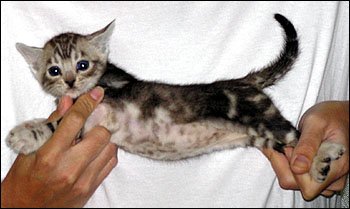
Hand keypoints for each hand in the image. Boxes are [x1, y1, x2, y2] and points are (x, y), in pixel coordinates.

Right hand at [1, 87, 117, 207]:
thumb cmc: (23, 180)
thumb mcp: (30, 148)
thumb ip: (52, 124)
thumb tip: (68, 102)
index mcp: (49, 155)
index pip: (75, 121)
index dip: (88, 102)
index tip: (96, 93)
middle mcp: (69, 168)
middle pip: (101, 134)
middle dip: (97, 124)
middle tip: (91, 122)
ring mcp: (83, 181)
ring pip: (110, 148)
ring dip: (103, 138)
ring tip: (91, 137)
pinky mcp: (91, 189)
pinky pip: (110, 163)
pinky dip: (106, 152)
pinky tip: (95, 151)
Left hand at [262, 101, 348, 199]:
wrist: (338, 116)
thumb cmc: (330, 116)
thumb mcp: (316, 122)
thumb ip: (307, 145)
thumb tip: (298, 168)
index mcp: (336, 166)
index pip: (307, 186)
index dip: (292, 169)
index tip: (289, 147)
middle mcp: (332, 178)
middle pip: (296, 185)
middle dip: (283, 163)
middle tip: (286, 143)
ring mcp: (325, 179)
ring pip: (293, 182)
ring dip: (284, 163)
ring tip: (290, 144)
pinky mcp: (317, 176)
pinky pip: (294, 177)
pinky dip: (286, 163)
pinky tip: (290, 149)